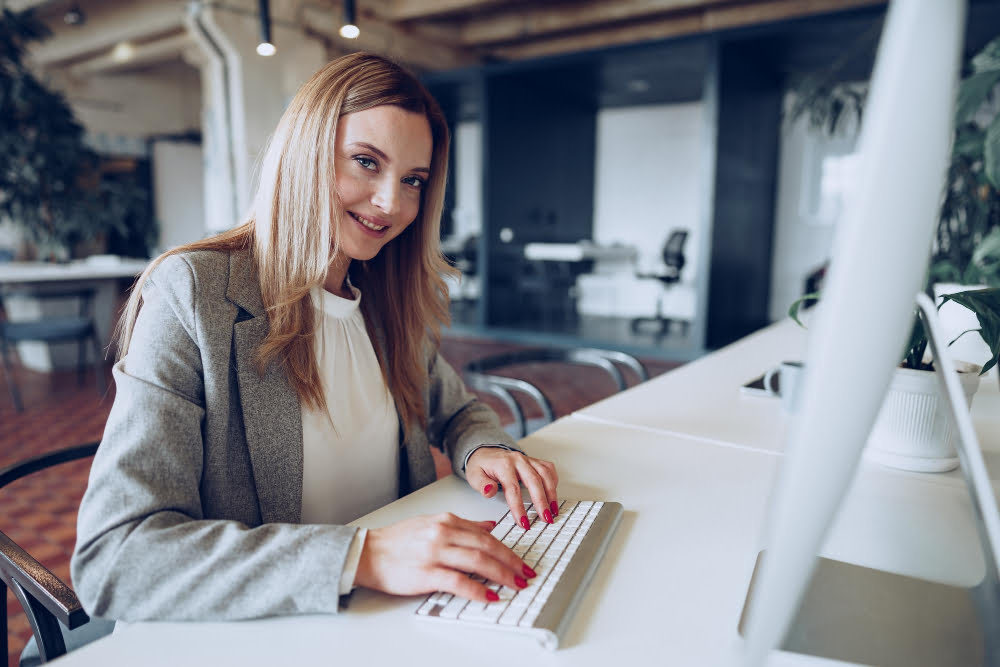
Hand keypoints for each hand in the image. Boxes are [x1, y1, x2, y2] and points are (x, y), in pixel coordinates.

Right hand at [354, 513, 535, 601]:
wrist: (367, 552)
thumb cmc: (397, 541)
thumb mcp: (432, 524)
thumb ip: (463, 525)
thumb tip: (491, 526)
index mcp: (446, 520)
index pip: (486, 535)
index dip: (508, 549)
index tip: (521, 561)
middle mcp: (443, 533)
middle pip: (488, 547)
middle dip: (511, 562)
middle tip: (526, 574)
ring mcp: (435, 553)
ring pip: (478, 561)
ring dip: (502, 574)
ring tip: (516, 584)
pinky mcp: (427, 573)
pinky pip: (459, 582)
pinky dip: (478, 590)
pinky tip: (490, 596)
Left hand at [465, 447, 558, 527]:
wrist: (485, 452)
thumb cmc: (481, 466)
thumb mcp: (474, 475)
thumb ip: (481, 484)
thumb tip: (489, 491)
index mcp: (503, 465)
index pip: (513, 488)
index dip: (519, 507)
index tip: (523, 522)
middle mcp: (518, 460)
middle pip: (534, 481)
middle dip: (541, 502)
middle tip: (546, 519)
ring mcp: (528, 459)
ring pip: (545, 474)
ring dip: (551, 493)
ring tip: (553, 510)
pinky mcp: (534, 461)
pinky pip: (549, 469)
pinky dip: (553, 481)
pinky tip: (553, 494)